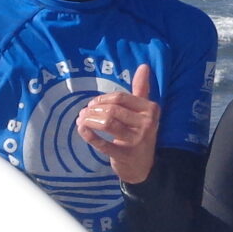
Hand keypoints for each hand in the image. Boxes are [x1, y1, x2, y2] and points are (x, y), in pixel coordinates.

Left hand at [76, 63, 159, 183]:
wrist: (142, 166)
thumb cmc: (139, 133)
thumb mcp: (143, 111)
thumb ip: (141, 89)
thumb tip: (143, 66)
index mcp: (151, 109)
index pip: (120, 98)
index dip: (103, 99)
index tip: (93, 104)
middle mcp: (147, 123)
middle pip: (112, 109)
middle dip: (94, 110)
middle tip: (84, 112)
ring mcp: (137, 140)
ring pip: (107, 123)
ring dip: (89, 120)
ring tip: (81, 120)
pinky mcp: (125, 155)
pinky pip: (102, 143)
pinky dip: (88, 135)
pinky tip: (81, 129)